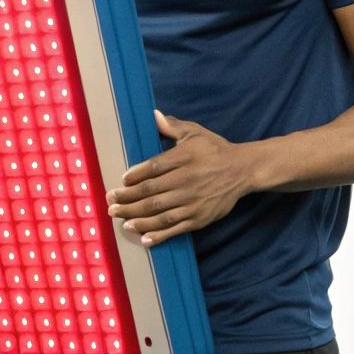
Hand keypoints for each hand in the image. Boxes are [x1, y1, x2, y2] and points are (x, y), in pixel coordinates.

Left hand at [108, 110, 254, 246]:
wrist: (243, 171)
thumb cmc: (215, 150)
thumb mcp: (195, 132)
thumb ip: (172, 126)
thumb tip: (153, 115)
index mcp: (184, 159)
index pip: (153, 169)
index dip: (134, 176)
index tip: (121, 181)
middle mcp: (186, 181)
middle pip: (151, 192)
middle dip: (127, 199)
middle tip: (110, 202)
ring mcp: (193, 202)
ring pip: (159, 213)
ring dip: (137, 217)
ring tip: (120, 219)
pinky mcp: (199, 218)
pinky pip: (175, 228)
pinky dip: (159, 234)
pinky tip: (144, 238)